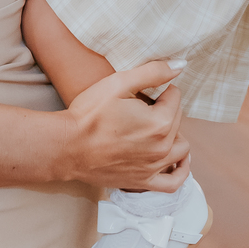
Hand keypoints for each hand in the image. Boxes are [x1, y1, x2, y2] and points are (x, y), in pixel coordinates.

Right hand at [63, 62, 190, 191]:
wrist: (66, 146)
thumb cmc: (89, 114)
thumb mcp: (119, 83)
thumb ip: (153, 72)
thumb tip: (180, 65)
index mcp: (160, 122)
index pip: (175, 96)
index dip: (161, 89)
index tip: (144, 91)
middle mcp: (162, 147)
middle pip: (178, 120)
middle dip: (165, 109)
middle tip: (143, 105)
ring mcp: (153, 167)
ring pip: (181, 148)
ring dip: (175, 134)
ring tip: (159, 126)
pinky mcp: (142, 181)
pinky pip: (173, 182)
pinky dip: (181, 171)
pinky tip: (179, 161)